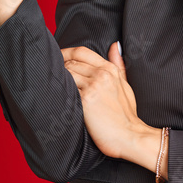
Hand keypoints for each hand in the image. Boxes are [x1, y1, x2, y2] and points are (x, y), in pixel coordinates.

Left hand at [62, 42, 144, 160]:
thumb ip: (118, 64)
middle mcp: (102, 74)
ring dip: (59, 79)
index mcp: (110, 69)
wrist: (129, 136)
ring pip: (66, 74)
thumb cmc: (126, 114)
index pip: (82, 52)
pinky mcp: (85, 100)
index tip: (58, 58)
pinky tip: (58, 96)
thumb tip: (115, 45)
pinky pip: (67, 89)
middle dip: (60, 66)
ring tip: (55, 86)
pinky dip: (61, 91)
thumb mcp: (125, 84)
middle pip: (71, 62)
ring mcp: (93, 86)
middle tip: (52, 73)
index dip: (66, 53)